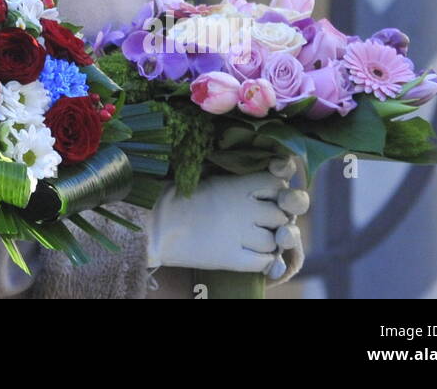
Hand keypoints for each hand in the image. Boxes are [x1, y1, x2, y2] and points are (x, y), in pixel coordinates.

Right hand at [145, 157, 308, 281]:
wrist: (155, 224)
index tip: (271, 192)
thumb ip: (238, 178)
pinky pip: (265, 262)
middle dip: (275, 217)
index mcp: (237, 185)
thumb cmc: (177, 195)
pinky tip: (251, 254)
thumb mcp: (210, 177)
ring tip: (251, 237)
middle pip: (281, 214)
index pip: (277, 182)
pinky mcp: (233, 259)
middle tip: (260, 218)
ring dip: (269, 241)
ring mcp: (240, 235)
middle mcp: (245, 208)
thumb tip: (265, 174)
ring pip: (275, 241)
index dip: (278, 188)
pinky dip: (265, 261)